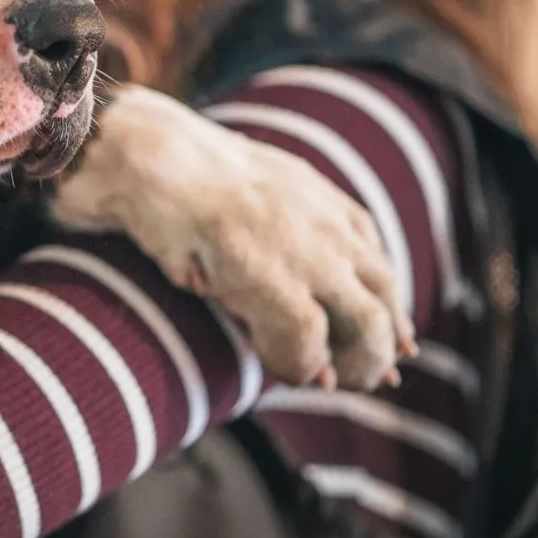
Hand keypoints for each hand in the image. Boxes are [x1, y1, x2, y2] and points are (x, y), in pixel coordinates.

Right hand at [51, 85, 414, 390]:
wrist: (146, 155)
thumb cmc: (176, 175)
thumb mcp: (247, 193)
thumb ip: (273, 234)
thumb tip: (279, 281)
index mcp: (322, 199)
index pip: (378, 264)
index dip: (388, 313)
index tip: (391, 347)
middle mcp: (326, 225)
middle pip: (384, 298)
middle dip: (379, 347)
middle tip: (362, 379)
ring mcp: (304, 249)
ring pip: (365, 325)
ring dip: (354, 366)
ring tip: (324, 382)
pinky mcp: (270, 274)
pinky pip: (307, 337)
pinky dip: (299, 363)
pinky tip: (279, 370)